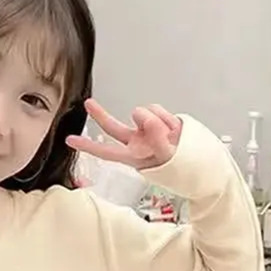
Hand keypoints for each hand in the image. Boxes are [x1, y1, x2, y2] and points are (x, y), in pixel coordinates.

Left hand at [66, 99, 182, 169]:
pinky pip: (157, 109)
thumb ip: (155, 135)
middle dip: (100, 115)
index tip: (69, 140)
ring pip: (143, 113)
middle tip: (88, 103)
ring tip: (173, 136)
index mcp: (133, 157)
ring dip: (159, 120)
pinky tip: (175, 130)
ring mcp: (146, 131)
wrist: (201, 161)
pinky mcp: (158, 121)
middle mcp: (136, 143)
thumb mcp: (167, 156)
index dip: (87, 146)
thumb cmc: (182, 167)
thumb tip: (142, 115)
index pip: (106, 151)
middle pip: (113, 127)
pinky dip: (168, 118)